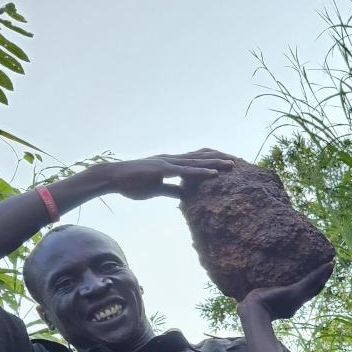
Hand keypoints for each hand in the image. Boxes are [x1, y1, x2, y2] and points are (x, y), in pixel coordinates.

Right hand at [103, 149, 235, 199]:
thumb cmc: (131, 183)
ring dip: (216, 162)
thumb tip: (185, 195)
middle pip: (201, 156)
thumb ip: (171, 190)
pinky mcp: (162, 169)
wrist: (112, 178)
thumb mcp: (156, 189)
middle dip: (220, 158)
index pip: (196, 160)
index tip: (229, 163)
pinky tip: (214, 173)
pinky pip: (185, 171)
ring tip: (233, 164)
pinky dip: (201, 172)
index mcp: (171, 164)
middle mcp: (172, 160)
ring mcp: (168, 163)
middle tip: (239, 161)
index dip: (213, 160)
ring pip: (197, 161)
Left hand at [239, 260, 333, 320]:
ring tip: (331, 265)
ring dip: (324, 275)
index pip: (303, 294)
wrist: (253, 311)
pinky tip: (329, 264)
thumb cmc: (251, 306)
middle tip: (328, 269)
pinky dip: (321, 273)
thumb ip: (255, 298)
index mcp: (289, 305)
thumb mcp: (257, 299)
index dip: (311, 288)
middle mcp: (296, 302)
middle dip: (321, 280)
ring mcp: (298, 297)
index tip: (316, 280)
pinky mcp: (296, 291)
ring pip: (315, 284)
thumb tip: (241, 301)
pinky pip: (311, 280)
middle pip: (313, 290)